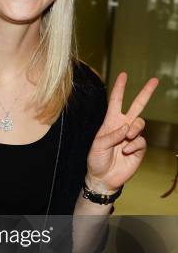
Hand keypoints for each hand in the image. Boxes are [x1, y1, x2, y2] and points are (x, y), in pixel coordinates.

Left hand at [86, 71, 158, 192]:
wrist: (103, 178)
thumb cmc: (96, 160)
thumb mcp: (97, 145)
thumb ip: (111, 135)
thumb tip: (126, 128)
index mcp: (111, 122)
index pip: (116, 102)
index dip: (120, 88)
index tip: (124, 75)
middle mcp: (123, 126)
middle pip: (137, 106)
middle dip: (146, 93)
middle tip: (155, 80)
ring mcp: (132, 137)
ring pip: (140, 123)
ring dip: (134, 128)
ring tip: (127, 137)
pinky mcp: (139, 148)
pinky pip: (141, 140)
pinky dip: (133, 145)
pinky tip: (126, 151)